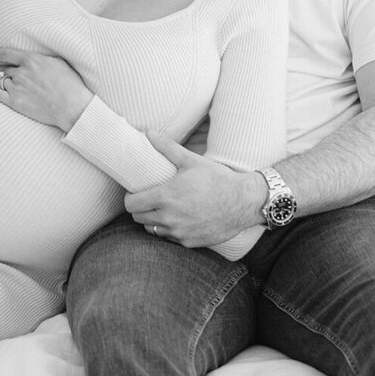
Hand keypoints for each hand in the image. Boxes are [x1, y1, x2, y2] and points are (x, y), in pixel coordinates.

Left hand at [0, 47, 92, 130]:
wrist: (71, 106)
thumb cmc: (70, 84)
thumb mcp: (58, 62)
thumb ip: (42, 58)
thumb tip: (35, 56)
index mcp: (31, 60)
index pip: (7, 54)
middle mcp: (21, 72)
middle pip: (3, 68)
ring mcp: (17, 87)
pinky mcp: (15, 102)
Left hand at [124, 135, 265, 247]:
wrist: (243, 202)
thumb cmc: (217, 179)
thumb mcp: (191, 160)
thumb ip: (167, 147)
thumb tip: (149, 132)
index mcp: (166, 197)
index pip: (132, 204)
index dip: (130, 198)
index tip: (136, 193)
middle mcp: (170, 218)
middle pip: (138, 218)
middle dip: (140, 208)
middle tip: (149, 199)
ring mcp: (180, 232)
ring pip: (153, 229)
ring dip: (154, 220)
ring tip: (163, 209)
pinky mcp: (190, 242)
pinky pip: (170, 238)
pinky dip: (170, 230)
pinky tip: (179, 219)